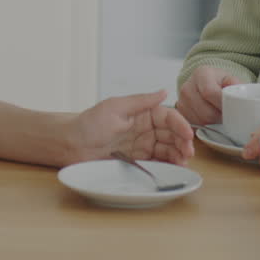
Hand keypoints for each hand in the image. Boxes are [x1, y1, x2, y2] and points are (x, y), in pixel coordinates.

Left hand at [66, 90, 194, 164]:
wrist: (71, 146)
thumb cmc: (88, 124)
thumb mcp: (115, 107)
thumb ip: (141, 100)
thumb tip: (164, 91)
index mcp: (141, 112)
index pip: (168, 117)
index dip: (180, 125)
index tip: (188, 135)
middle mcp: (144, 128)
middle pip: (171, 134)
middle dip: (183, 142)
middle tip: (188, 153)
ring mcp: (141, 145)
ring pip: (167, 149)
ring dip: (178, 155)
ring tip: (184, 163)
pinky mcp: (136, 160)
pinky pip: (157, 162)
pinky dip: (167, 165)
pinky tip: (174, 169)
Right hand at [176, 66, 242, 125]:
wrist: (206, 82)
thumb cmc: (220, 82)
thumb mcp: (230, 79)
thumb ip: (235, 85)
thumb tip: (238, 92)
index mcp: (201, 74)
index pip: (210, 93)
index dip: (222, 105)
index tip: (233, 110)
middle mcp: (187, 87)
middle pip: (205, 111)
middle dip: (220, 117)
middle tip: (229, 117)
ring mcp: (182, 101)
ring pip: (200, 120)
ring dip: (214, 123)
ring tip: (221, 117)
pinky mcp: (180, 112)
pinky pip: (195, 125)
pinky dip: (205, 126)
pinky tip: (212, 121)